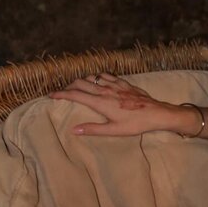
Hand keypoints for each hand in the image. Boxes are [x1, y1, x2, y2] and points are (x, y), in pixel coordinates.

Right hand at [49, 73, 188, 136]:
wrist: (156, 112)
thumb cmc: (135, 124)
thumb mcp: (113, 130)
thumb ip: (93, 129)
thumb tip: (74, 129)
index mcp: (101, 102)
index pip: (76, 95)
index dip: (61, 94)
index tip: (51, 95)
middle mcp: (106, 90)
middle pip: (82, 83)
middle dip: (69, 86)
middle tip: (63, 93)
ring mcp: (116, 84)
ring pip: (93, 77)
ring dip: (83, 81)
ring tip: (78, 88)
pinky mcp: (124, 83)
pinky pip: (106, 75)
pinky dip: (97, 77)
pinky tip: (98, 81)